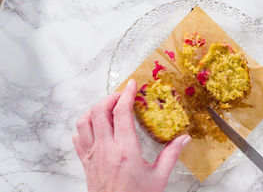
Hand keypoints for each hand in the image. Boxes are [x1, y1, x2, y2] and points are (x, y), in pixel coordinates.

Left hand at [72, 79, 190, 191]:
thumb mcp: (159, 177)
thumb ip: (171, 155)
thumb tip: (184, 139)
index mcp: (125, 150)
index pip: (122, 113)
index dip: (126, 95)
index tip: (132, 85)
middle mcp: (105, 149)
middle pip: (99, 112)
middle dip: (110, 98)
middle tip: (122, 95)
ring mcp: (92, 155)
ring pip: (85, 122)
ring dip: (95, 109)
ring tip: (108, 108)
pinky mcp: (85, 162)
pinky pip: (78, 137)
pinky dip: (84, 126)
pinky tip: (95, 126)